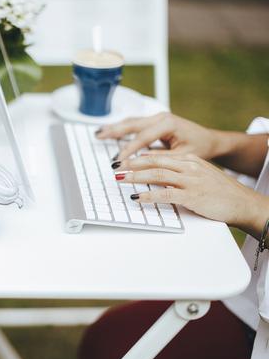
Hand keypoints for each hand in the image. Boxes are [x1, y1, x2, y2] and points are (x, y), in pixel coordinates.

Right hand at [96, 112, 224, 161]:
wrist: (210, 140)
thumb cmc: (199, 148)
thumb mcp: (182, 157)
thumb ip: (160, 159)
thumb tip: (140, 163)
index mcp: (168, 123)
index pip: (142, 137)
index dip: (128, 150)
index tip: (118, 162)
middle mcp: (161, 117)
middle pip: (132, 124)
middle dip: (114, 131)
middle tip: (99, 137)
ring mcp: (157, 118)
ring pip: (131, 122)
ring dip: (114, 128)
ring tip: (99, 133)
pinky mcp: (154, 122)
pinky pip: (135, 125)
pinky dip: (121, 128)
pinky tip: (110, 131)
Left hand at [115, 153, 268, 237]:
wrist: (242, 203)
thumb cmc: (219, 192)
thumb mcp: (198, 175)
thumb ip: (178, 172)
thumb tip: (154, 173)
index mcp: (189, 160)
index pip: (158, 155)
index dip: (137, 157)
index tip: (123, 161)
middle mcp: (189, 167)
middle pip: (154, 162)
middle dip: (131, 164)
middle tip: (115, 168)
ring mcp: (191, 180)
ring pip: (157, 175)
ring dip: (136, 177)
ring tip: (120, 179)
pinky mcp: (192, 196)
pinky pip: (166, 194)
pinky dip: (149, 195)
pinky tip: (137, 198)